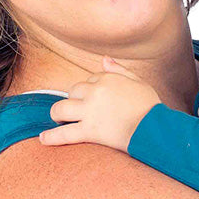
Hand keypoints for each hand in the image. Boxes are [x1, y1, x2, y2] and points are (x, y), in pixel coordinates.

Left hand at [39, 57, 160, 150]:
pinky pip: (64, 133)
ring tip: (58, 120)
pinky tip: (43, 140)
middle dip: (74, 100)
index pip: (90, 80)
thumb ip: (119, 70)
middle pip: (73, 92)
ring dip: (57, 114)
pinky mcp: (89, 131)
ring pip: (60, 109)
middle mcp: (95, 92)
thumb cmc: (150, 108)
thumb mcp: (139, 82)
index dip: (91, 90)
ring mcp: (90, 112)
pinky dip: (52, 137)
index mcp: (107, 79)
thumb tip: (104, 58)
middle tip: (78, 111)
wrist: (155, 129)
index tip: (96, 100)